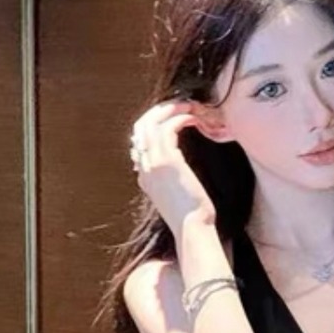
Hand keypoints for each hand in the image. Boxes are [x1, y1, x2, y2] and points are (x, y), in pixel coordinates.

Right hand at [129, 99, 218, 235]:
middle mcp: (144, 168)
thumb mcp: (177, 196)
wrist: (192, 228)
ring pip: (153, 122)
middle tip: (179, 104)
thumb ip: (173, 181)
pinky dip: (180, 117)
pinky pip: (169, 127)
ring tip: (189, 105)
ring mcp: (153, 164)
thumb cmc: (192, 217)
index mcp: (144, 177)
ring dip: (172, 109)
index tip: (172, 118)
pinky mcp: (167, 161)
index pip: (139, 141)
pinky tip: (194, 117)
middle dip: (159, 111)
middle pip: (141, 126)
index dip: (154, 124)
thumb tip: (183, 174)